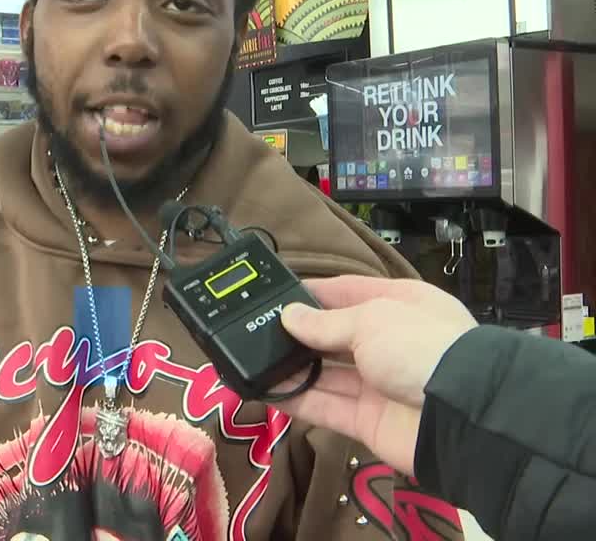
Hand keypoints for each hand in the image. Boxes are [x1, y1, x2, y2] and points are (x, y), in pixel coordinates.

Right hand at [271, 276, 476, 475]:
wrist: (461, 416)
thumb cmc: (422, 349)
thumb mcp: (372, 320)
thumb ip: (325, 322)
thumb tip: (289, 317)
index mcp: (400, 306)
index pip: (349, 293)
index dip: (314, 293)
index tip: (276, 295)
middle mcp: (389, 344)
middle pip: (335, 336)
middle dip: (299, 334)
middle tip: (254, 330)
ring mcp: (378, 384)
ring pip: (326, 374)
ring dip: (292, 368)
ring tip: (251, 360)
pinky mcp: (367, 420)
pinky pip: (325, 407)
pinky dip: (295, 399)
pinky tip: (264, 389)